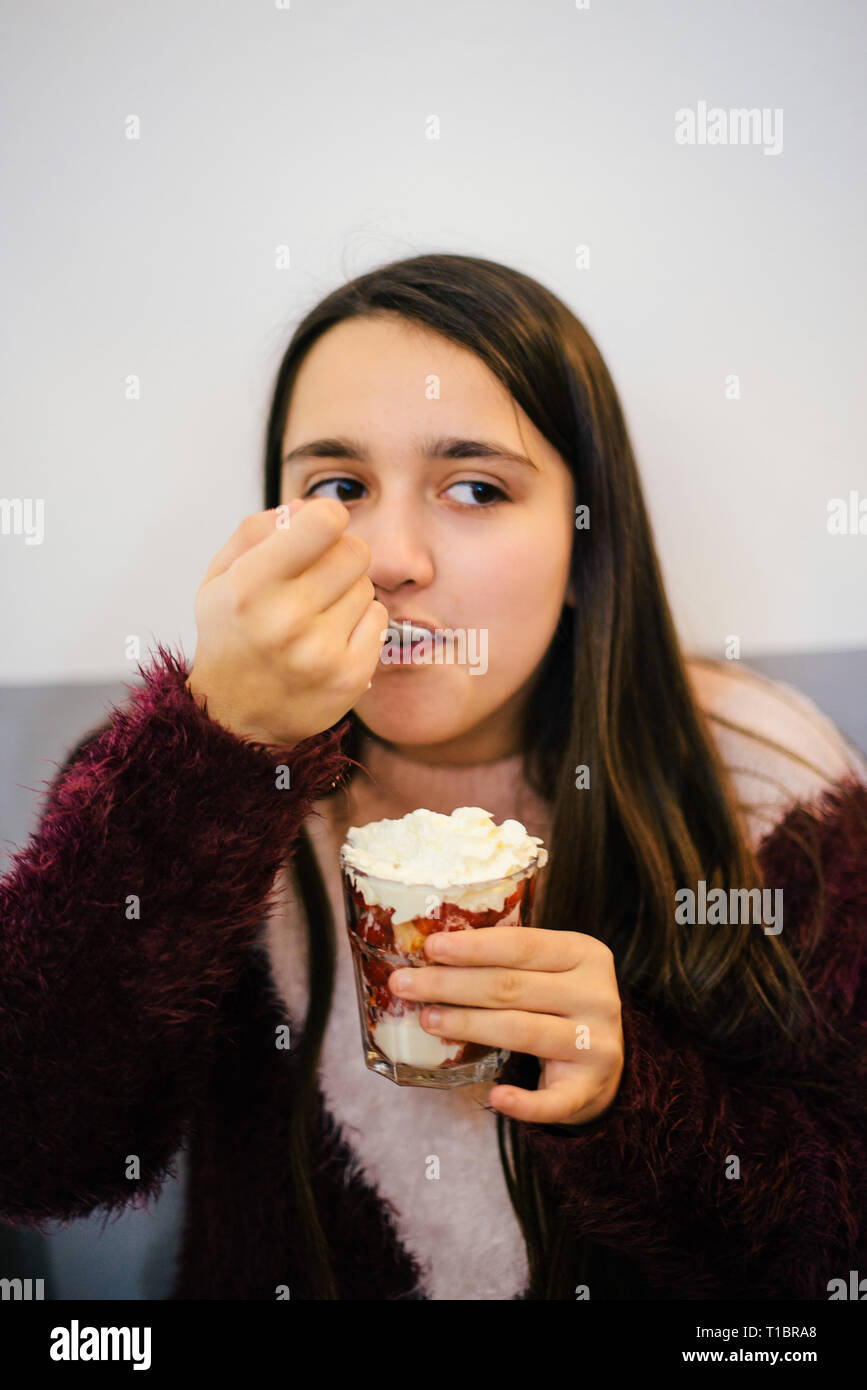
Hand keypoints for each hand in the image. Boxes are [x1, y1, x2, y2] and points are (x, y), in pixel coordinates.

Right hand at [185, 497, 388, 751]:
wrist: (233, 715)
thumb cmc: (231, 635)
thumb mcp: (220, 576)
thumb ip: (257, 531)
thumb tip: (307, 506)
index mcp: (251, 586)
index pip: (324, 522)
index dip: (326, 518)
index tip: (318, 530)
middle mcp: (287, 619)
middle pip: (355, 551)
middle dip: (340, 555)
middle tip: (317, 576)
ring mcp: (322, 652)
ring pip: (366, 587)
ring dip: (347, 592)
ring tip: (316, 615)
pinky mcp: (349, 676)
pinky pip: (379, 620)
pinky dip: (360, 623)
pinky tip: (331, 637)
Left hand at [388, 927, 624, 1126]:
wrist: (605, 1061)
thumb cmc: (559, 1004)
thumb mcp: (549, 970)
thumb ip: (507, 959)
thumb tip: (433, 952)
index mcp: (585, 954)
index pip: (522, 945)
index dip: (474, 947)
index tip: (431, 947)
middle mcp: (597, 997)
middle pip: (512, 987)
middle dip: (451, 984)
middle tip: (405, 984)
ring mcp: (597, 1045)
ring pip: (521, 1031)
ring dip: (468, 1025)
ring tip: (427, 1019)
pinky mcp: (590, 1088)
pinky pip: (552, 1100)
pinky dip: (523, 1102)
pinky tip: (495, 1096)